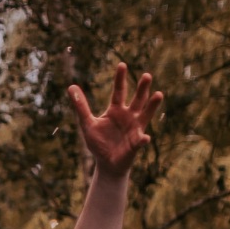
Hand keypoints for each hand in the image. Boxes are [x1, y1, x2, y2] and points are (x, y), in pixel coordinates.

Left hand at [71, 63, 162, 177]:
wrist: (107, 163)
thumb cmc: (99, 143)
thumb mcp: (87, 123)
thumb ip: (80, 106)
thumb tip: (70, 86)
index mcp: (116, 110)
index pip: (119, 91)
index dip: (120, 79)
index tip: (122, 65)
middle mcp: (129, 116)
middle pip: (137, 99)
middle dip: (142, 88)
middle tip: (146, 75)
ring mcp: (135, 128)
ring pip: (146, 114)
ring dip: (152, 105)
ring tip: (159, 94)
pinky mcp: (136, 143)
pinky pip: (140, 141)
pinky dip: (142, 140)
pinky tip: (144, 138)